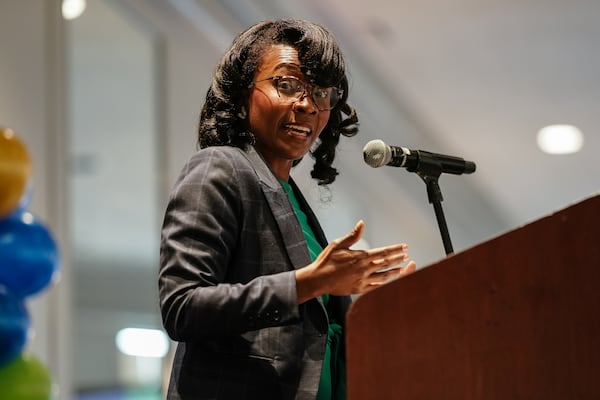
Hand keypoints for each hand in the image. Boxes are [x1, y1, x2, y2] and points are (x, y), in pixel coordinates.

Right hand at [295, 220, 416, 302]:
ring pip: (384, 276)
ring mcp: (362, 280)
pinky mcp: (359, 289)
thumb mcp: (338, 244)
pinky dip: (384, 283)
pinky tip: (389, 280)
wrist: (317, 279)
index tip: (404, 247)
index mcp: (360, 257)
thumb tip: (361, 224)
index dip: (395, 249)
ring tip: (402, 268)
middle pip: (386, 263)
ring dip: (394, 271)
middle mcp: (364, 269)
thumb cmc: (326, 261)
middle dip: (398, 259)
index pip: (383, 252)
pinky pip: (376, 287)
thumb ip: (352, 235)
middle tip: (406, 255)